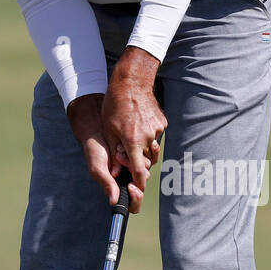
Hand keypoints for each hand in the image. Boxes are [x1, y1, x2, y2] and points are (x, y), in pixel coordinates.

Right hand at [66, 92, 140, 209]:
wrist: (99, 129)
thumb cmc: (94, 151)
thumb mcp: (97, 168)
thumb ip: (106, 184)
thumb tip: (114, 202)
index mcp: (118, 187)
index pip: (133, 203)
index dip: (136, 199)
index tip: (132, 187)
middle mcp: (129, 179)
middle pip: (143, 186)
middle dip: (136, 175)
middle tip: (123, 162)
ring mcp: (135, 166)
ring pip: (147, 170)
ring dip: (137, 161)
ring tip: (119, 150)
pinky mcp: (140, 154)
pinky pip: (150, 157)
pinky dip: (145, 152)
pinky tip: (136, 145)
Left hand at [101, 47, 165, 207]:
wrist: (132, 82)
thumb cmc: (115, 105)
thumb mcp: (109, 130)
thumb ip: (115, 152)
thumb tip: (117, 171)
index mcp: (132, 141)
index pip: (139, 171)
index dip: (138, 182)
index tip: (135, 187)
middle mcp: (148, 138)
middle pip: (146, 159)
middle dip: (138, 159)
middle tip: (126, 148)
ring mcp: (157, 129)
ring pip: (151, 147)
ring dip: (143, 146)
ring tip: (131, 131)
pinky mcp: (162, 122)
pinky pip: (155, 135)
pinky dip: (147, 133)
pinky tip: (138, 121)